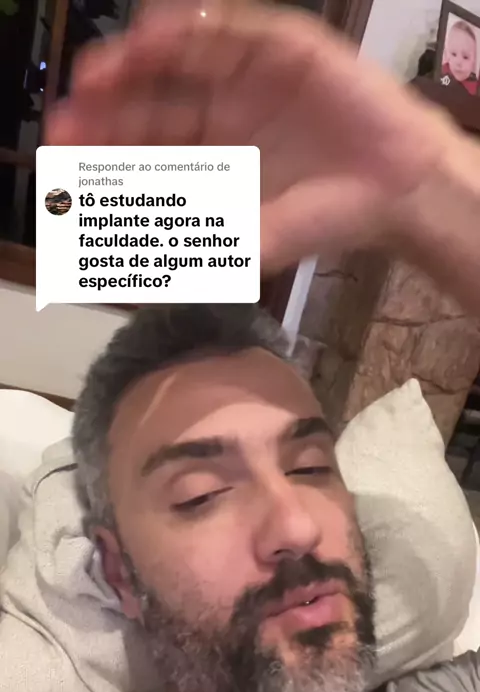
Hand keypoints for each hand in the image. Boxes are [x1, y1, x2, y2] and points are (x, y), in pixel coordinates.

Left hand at [46, 0, 456, 270]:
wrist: (396, 192)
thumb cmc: (330, 218)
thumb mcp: (256, 241)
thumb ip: (202, 249)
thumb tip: (135, 270)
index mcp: (214, 157)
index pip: (150, 148)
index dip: (108, 150)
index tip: (69, 157)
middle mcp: (223, 114)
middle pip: (153, 103)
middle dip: (109, 111)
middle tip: (68, 120)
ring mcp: (250, 79)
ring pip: (181, 62)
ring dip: (137, 64)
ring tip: (99, 74)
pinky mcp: (283, 49)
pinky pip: (232, 32)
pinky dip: (194, 31)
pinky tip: (154, 38)